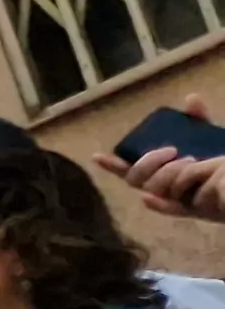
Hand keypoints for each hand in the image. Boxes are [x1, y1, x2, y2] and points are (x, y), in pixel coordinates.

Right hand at [97, 97, 224, 220]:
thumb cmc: (218, 162)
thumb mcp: (208, 138)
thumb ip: (198, 121)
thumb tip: (191, 98)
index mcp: (158, 172)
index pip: (128, 169)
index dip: (111, 164)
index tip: (96, 156)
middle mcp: (160, 188)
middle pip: (136, 179)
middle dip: (148, 162)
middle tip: (173, 149)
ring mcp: (173, 199)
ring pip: (153, 189)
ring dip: (165, 174)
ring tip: (191, 160)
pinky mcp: (189, 209)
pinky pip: (168, 209)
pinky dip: (156, 205)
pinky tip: (146, 198)